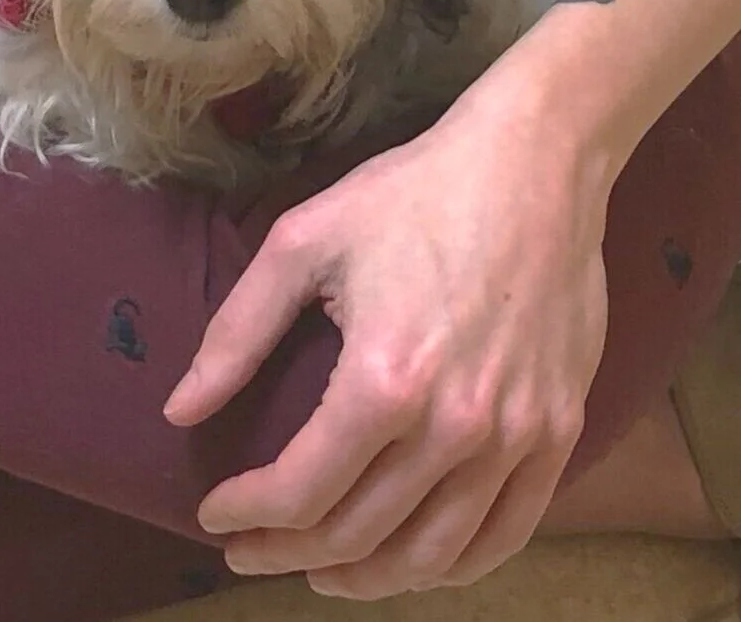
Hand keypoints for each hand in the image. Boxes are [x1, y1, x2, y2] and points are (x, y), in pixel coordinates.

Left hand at [162, 61, 610, 595]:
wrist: (535, 163)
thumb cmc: (413, 194)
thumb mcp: (305, 241)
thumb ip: (238, 332)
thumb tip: (181, 410)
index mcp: (383, 380)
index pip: (301, 492)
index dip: (246, 515)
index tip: (214, 513)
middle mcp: (453, 426)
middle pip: (358, 535)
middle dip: (287, 552)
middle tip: (250, 548)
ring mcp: (514, 438)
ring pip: (430, 555)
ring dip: (364, 578)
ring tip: (318, 567)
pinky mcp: (559, 434)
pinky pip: (504, 536)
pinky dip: (450, 567)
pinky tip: (411, 559)